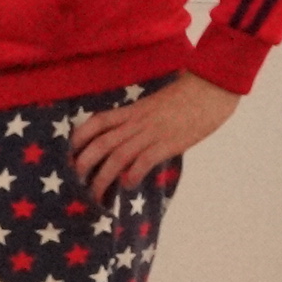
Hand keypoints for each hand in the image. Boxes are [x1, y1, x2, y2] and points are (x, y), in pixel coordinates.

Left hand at [69, 76, 239, 192]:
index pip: (97, 122)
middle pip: (100, 144)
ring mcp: (152, 132)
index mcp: (133, 110)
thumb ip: (141, 120)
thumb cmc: (188, 95)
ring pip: (117, 157)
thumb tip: (132, 139)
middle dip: (83, 165)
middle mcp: (137, 122)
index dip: (79, 138)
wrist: (213, 86)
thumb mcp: (156, 104)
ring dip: (103, 179)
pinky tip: (128, 186)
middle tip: (76, 183)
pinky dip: (132, 175)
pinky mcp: (169, 142)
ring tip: (97, 195)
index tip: (69, 154)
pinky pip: (143, 161)